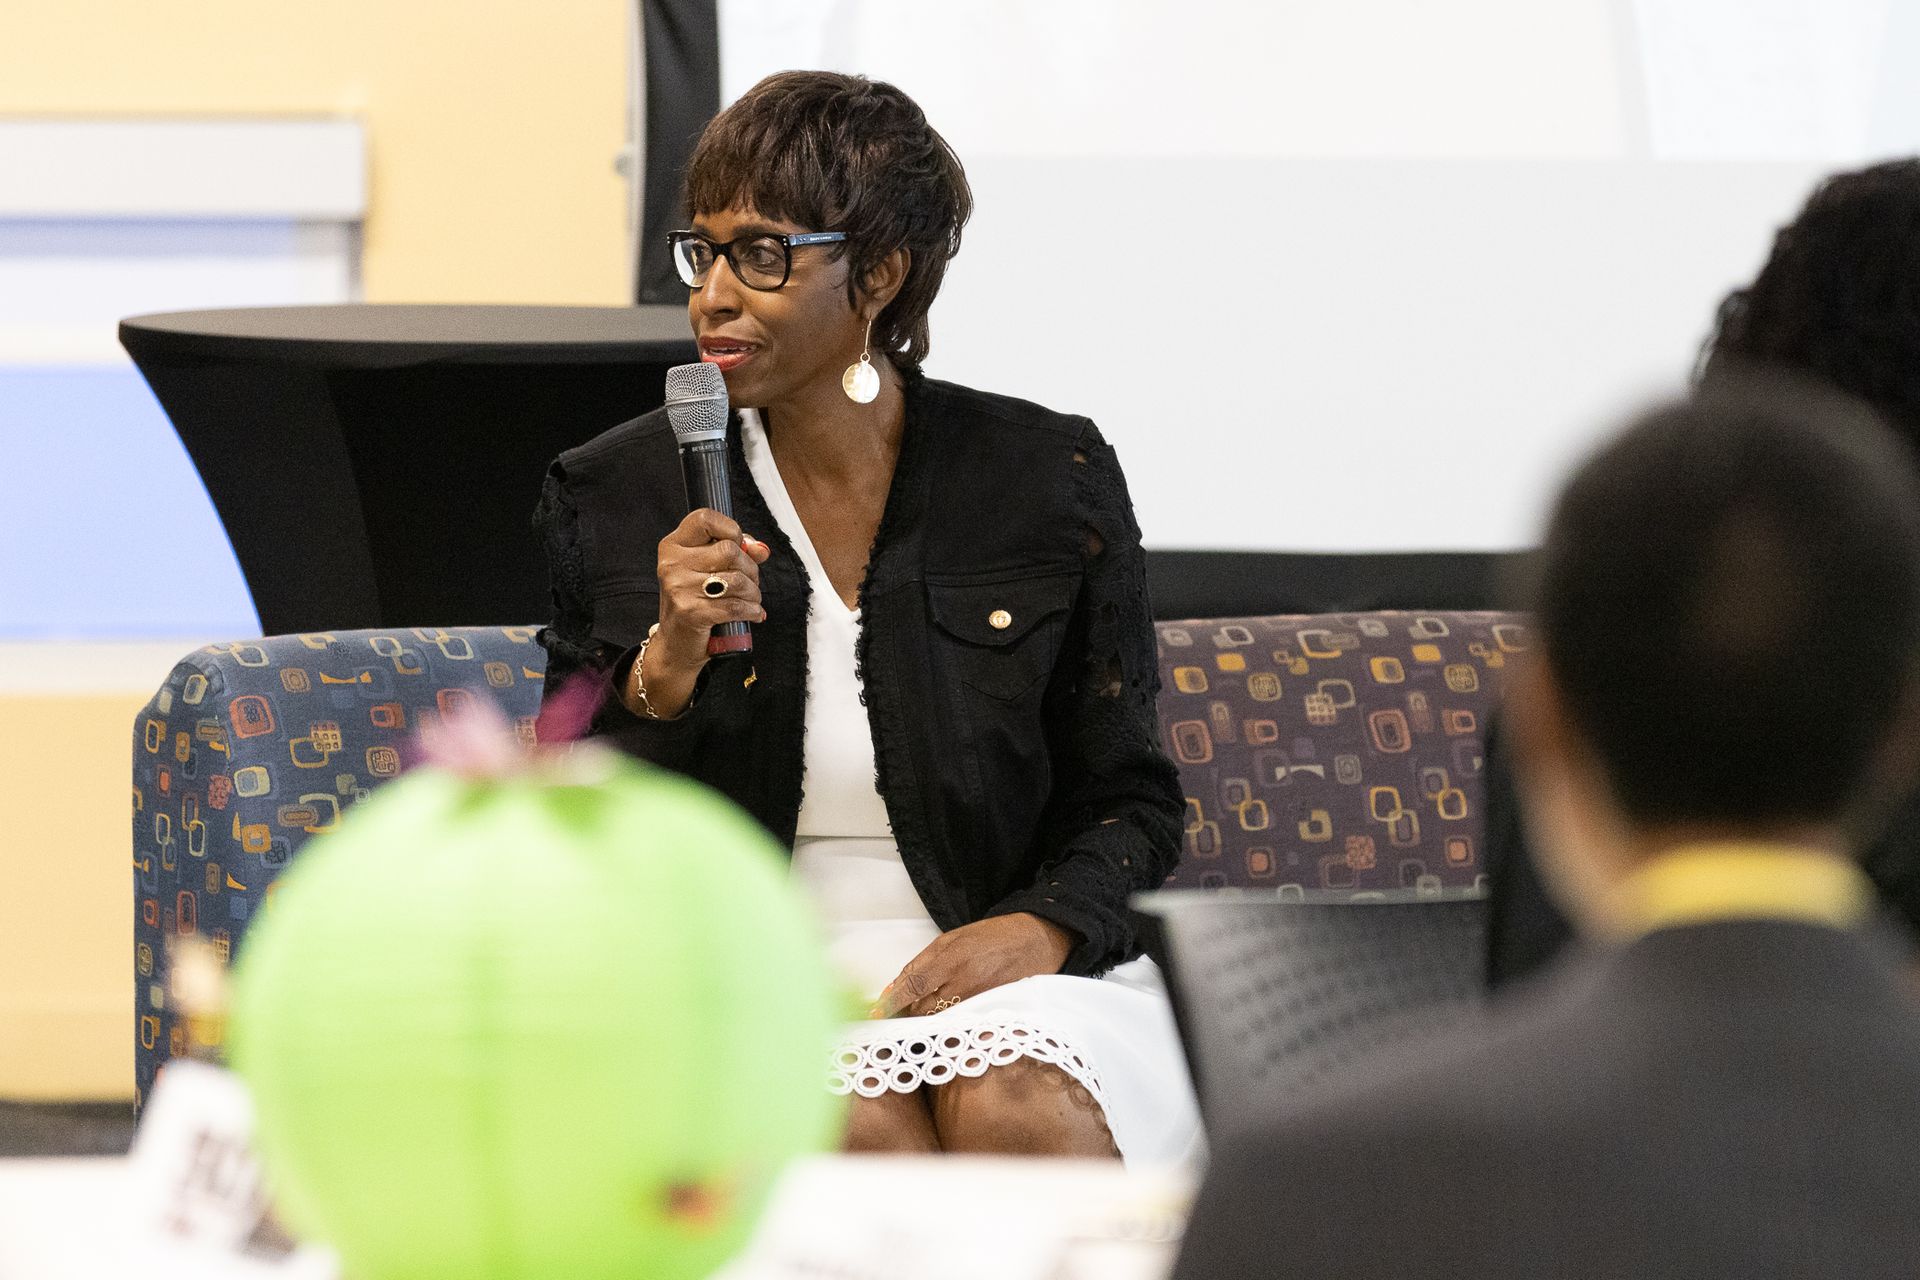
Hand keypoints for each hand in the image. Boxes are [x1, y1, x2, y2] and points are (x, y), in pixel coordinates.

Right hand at [632, 509, 770, 717]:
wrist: (676, 645)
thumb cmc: (695, 602)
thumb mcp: (708, 570)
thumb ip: (735, 551)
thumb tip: (760, 549)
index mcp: (673, 546)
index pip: (705, 518)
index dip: (731, 529)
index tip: (738, 545)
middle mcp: (672, 563)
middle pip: (729, 550)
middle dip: (750, 568)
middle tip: (749, 582)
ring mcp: (679, 588)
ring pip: (737, 579)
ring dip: (753, 592)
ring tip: (750, 600)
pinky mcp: (691, 612)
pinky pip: (736, 605)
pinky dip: (752, 610)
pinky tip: (753, 614)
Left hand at [869, 913, 1076, 1018]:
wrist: (1036, 942)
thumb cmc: (992, 937)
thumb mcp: (952, 939)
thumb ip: (923, 964)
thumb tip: (895, 989)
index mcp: (952, 957)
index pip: (913, 985)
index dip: (892, 1003)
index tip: (875, 1014)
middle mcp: (965, 982)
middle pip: (923, 1010)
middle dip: (903, 1018)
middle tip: (888, 1023)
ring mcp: (979, 1001)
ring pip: (939, 1023)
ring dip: (921, 1026)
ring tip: (909, 1027)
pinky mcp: (991, 1013)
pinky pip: (959, 1027)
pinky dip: (944, 1029)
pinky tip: (937, 1029)